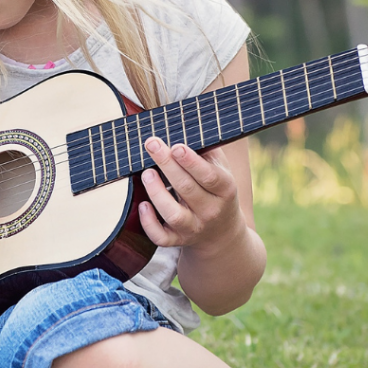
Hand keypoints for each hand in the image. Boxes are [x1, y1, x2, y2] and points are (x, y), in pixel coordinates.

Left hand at [138, 137, 244, 253]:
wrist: (222, 235)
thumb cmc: (217, 191)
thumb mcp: (222, 170)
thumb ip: (208, 151)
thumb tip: (185, 126)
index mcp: (225, 190)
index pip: (210, 176)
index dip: (192, 161)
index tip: (176, 146)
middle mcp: (210, 210)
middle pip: (187, 189)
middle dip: (167, 165)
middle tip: (152, 144)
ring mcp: (194, 228)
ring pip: (173, 214)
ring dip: (157, 192)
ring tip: (146, 173)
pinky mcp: (178, 241)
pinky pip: (161, 237)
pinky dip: (149, 223)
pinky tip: (142, 205)